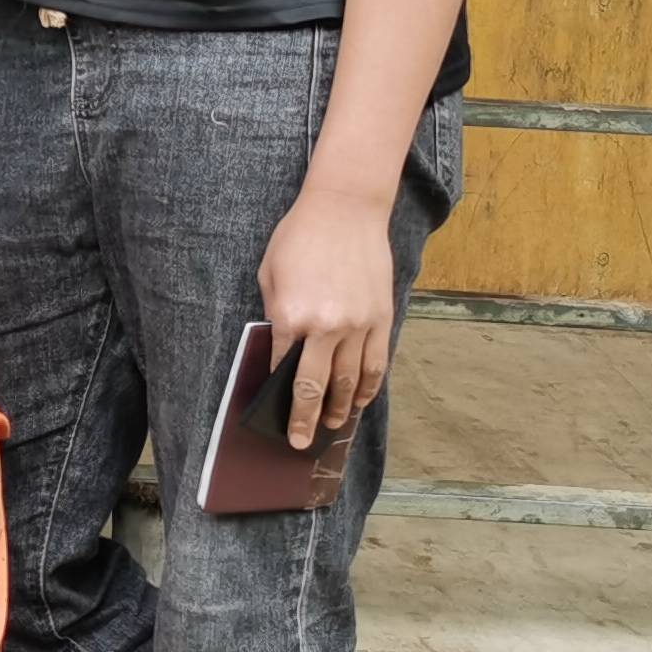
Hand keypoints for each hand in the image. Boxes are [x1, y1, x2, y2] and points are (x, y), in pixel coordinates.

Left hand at [260, 182, 398, 448]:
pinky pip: (376, 363)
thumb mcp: (270, 274)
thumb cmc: (299, 237)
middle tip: (300, 443)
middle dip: (307, 420)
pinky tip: (359, 400)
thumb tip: (281, 347)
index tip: (273, 416)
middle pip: (316, 387)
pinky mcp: (381, 318)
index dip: (277, 395)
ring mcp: (358, 326)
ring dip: (340, 410)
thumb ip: (276, 313)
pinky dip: (368, 387)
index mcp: (292, 316)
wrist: (345, 209)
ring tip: (332, 427)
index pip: (281, 368)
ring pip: (350, 382)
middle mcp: (327, 328)